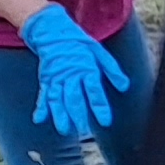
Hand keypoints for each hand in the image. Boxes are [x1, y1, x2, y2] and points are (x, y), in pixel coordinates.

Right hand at [19, 5, 121, 137]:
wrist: (54, 32)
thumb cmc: (80, 44)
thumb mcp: (100, 52)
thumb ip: (112, 71)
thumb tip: (125, 87)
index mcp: (87, 68)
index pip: (95, 91)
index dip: (100, 107)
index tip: (105, 121)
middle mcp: (71, 75)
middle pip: (75, 98)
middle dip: (79, 116)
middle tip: (84, 131)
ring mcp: (56, 78)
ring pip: (58, 100)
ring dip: (60, 116)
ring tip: (64, 130)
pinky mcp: (46, 80)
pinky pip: (43, 95)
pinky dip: (41, 108)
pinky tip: (39, 120)